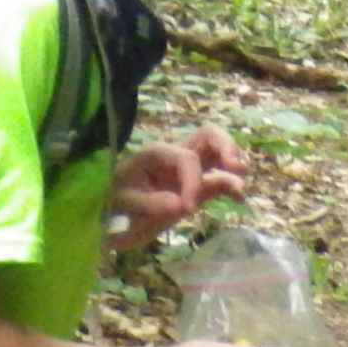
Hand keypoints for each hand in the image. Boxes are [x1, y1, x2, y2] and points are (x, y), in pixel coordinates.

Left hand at [109, 125, 248, 250]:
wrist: (107, 211)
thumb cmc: (113, 202)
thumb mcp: (123, 204)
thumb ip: (149, 202)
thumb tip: (182, 204)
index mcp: (156, 154)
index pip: (186, 159)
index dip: (192, 182)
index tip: (188, 210)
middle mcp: (175, 156)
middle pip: (208, 135)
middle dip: (227, 147)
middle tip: (237, 169)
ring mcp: (187, 170)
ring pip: (218, 153)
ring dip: (233, 164)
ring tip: (241, 185)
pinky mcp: (194, 186)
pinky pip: (217, 177)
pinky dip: (231, 183)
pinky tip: (239, 200)